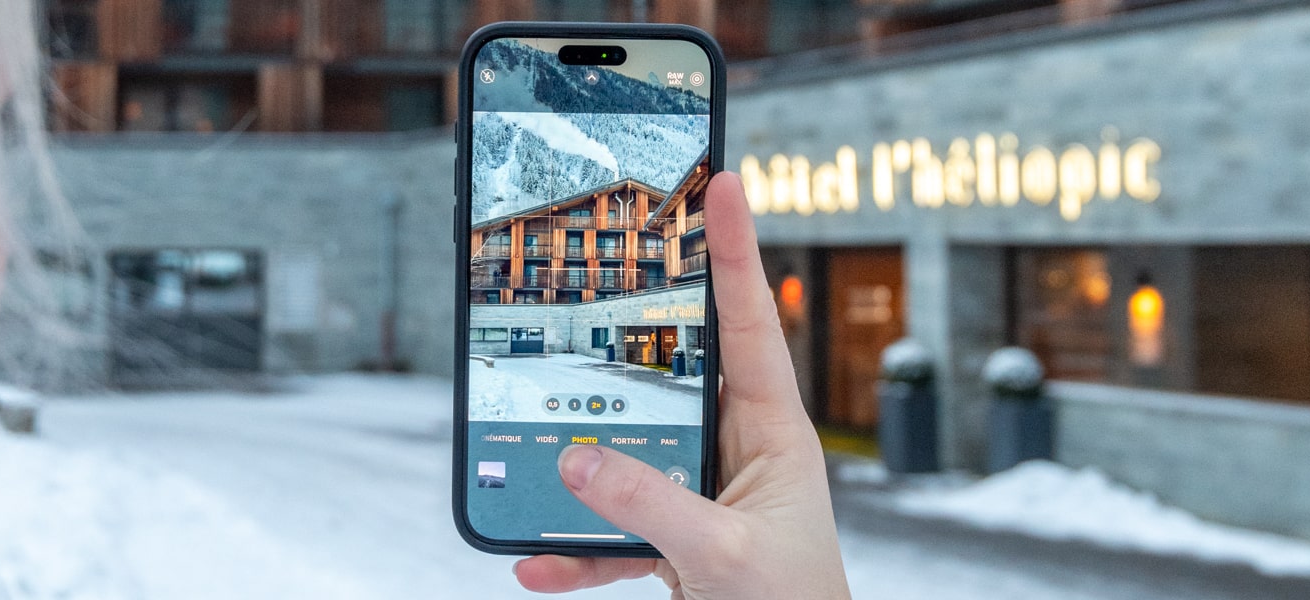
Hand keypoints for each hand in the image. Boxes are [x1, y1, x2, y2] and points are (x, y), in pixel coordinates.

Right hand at [513, 173, 851, 598]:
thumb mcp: (724, 554)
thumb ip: (650, 505)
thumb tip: (576, 456)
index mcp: (774, 436)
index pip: (749, 325)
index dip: (733, 251)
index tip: (723, 183)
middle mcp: (737, 453)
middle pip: (672, 374)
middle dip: (627, 336)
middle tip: (596, 273)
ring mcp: (701, 494)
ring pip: (628, 453)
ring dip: (581, 464)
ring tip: (535, 451)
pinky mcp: (673, 540)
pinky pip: (611, 529)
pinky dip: (573, 547)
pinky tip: (535, 562)